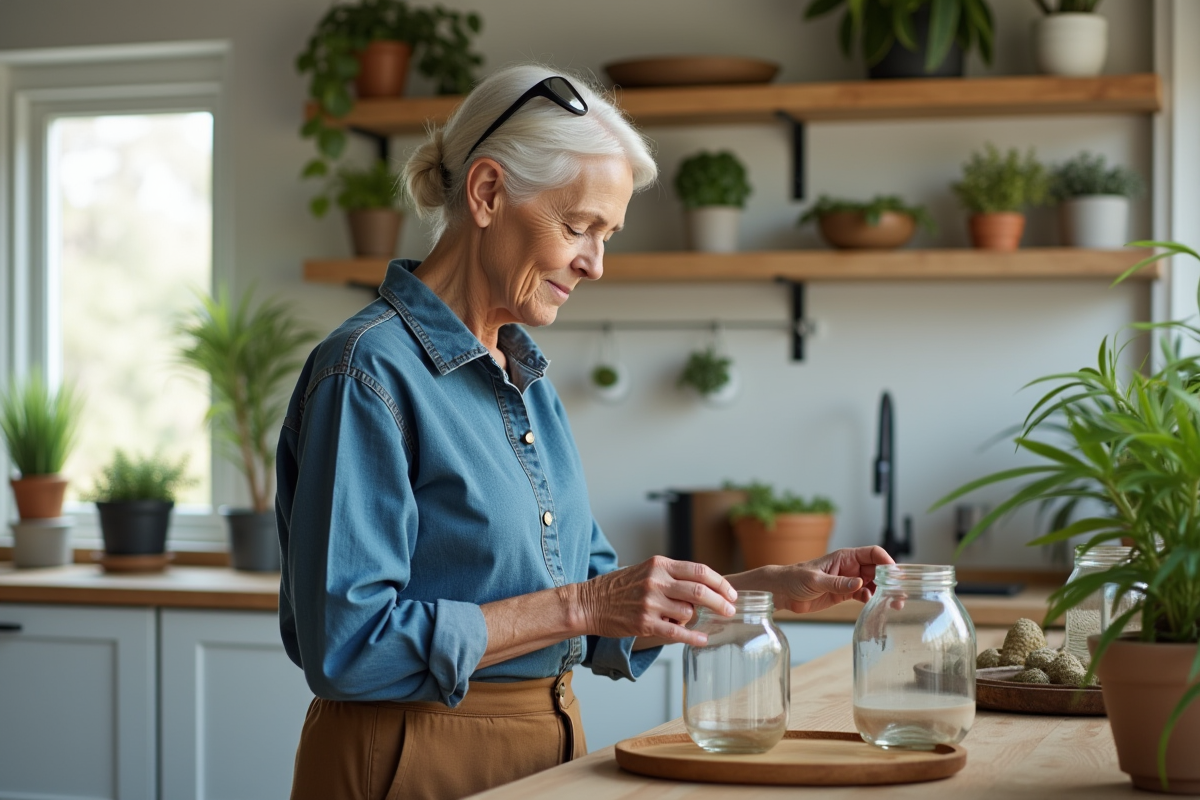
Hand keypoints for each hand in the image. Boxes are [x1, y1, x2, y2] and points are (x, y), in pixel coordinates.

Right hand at [576, 556, 737, 646]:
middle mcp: (656, 581)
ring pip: (688, 613)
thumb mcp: (646, 570)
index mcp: (660, 564)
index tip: (731, 593)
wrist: (590, 602)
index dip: (720, 583)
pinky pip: (676, 633)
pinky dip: (693, 637)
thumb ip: (672, 576)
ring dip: (694, 619)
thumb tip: (703, 587)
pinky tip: (703, 639)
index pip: (700, 571)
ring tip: (687, 621)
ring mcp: (650, 603)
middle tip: (730, 610)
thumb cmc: (619, 587)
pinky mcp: (644, 623)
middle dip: (720, 602)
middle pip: (699, 591)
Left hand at [772, 546, 893, 613]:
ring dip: (883, 591)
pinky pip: (864, 594)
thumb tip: (859, 583)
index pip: (872, 553)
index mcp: (845, 557)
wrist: (783, 592)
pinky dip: (871, 599)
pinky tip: (871, 604)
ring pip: (873, 583)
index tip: (896, 574)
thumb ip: (837, 583)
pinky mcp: (844, 594)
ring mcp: (848, 581)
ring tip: (892, 603)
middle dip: (890, 580)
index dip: (886, 561)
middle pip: (877, 569)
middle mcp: (850, 567)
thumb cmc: (795, 578)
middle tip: (899, 593)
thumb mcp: (815, 580)